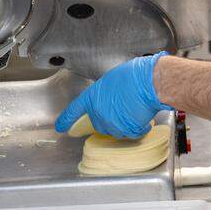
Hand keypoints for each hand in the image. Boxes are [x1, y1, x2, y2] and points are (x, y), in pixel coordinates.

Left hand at [55, 52, 170, 138]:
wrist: (149, 82)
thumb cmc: (134, 75)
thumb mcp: (111, 80)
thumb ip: (104, 94)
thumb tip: (109, 101)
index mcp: (92, 97)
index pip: (75, 110)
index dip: (67, 120)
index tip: (61, 127)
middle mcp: (99, 113)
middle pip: (99, 123)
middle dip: (108, 117)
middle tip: (122, 106)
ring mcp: (112, 124)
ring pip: (115, 130)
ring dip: (123, 123)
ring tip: (134, 109)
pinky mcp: (127, 131)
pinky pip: (131, 134)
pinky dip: (137, 128)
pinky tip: (142, 116)